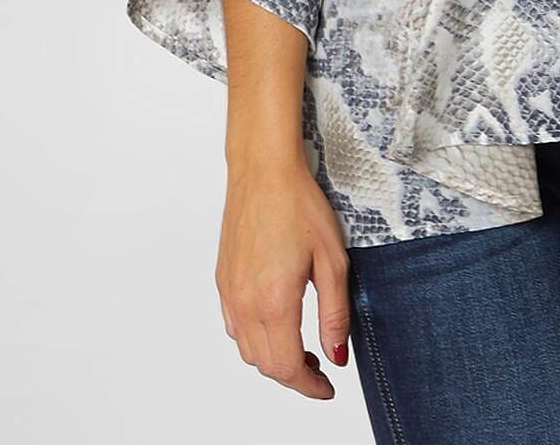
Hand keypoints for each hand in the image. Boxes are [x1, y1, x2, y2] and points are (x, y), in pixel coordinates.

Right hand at [215, 154, 350, 399]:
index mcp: (274, 302)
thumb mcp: (332, 260)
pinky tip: (276, 321)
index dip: (309, 387)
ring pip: (246, 349)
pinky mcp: (222, 279)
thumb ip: (334, 314)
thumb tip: (337, 356)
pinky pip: (235, 326)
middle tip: (321, 367)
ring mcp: (229, 292)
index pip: (287, 367)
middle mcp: (245, 303)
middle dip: (294, 375)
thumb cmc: (299, 205)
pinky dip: (255, 338)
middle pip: (265, 364)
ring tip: (302, 347)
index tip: (327, 388)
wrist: (263, 171)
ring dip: (273, 358)